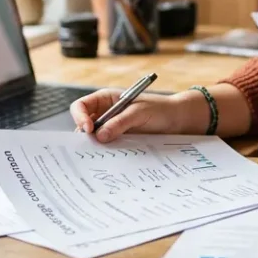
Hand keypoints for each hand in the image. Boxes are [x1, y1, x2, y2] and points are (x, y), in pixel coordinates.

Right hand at [69, 88, 201, 142]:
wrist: (177, 121)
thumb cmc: (159, 109)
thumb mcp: (139, 112)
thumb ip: (120, 123)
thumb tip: (100, 136)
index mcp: (105, 99)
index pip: (81, 106)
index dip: (80, 117)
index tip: (88, 130)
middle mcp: (105, 114)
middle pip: (83, 125)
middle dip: (84, 136)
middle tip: (91, 147)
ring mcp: (111, 128)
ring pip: (94, 139)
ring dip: (95, 146)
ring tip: (101, 154)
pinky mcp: (119, 141)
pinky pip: (106, 148)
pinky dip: (106, 152)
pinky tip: (111, 157)